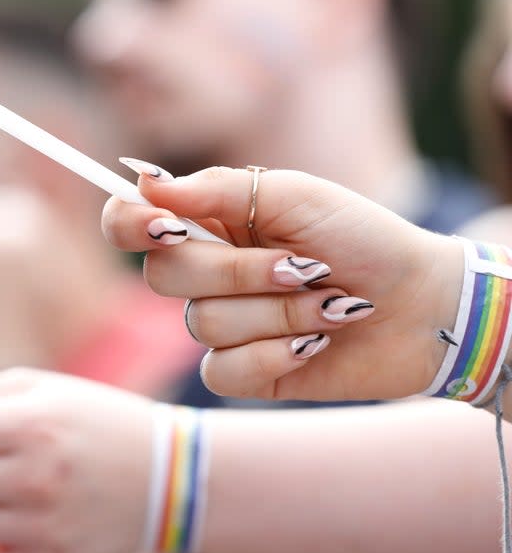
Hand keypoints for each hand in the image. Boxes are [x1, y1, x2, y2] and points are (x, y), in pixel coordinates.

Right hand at [103, 164, 462, 400]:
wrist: (424, 304)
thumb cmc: (365, 240)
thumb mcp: (296, 196)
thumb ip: (217, 189)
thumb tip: (143, 179)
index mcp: (208, 224)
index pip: (128, 223)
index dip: (129, 224)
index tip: (164, 224)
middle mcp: (205, 274)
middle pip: (162, 276)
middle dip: (238, 272)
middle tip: (302, 267)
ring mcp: (223, 325)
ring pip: (201, 324)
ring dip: (279, 312)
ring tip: (331, 304)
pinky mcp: (244, 372)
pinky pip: (223, 370)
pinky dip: (276, 354)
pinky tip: (316, 343)